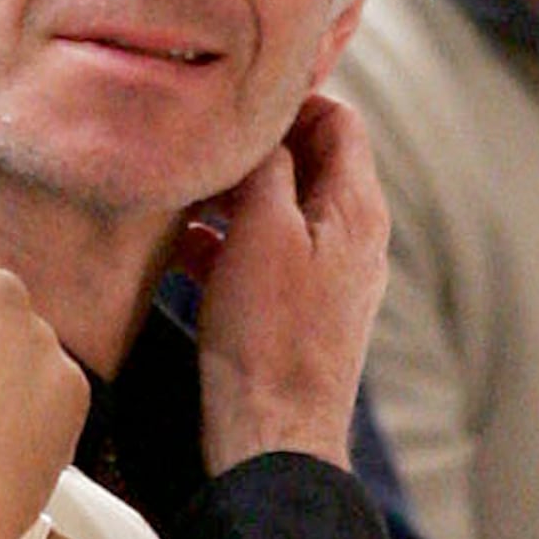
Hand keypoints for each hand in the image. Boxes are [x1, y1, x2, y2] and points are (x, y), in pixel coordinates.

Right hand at [178, 93, 385, 476]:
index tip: (232, 108)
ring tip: (183, 196)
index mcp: (356, 210)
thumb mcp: (262, 231)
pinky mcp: (300, 311)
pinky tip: (184, 250)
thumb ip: (267, 167)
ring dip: (233, 197)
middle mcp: (353, 239)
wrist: (272, 437)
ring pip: (281, 209)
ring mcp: (329, 277)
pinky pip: (266, 254)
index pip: (338, 120)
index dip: (287, 102)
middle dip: (252, 151)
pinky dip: (229, 242)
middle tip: (199, 147)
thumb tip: (260, 125)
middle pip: (308, 162)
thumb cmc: (268, 340)